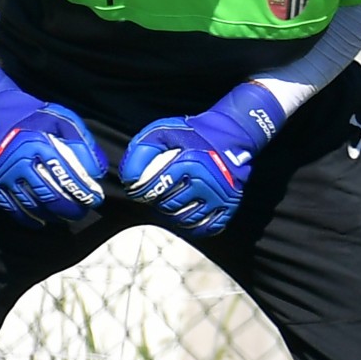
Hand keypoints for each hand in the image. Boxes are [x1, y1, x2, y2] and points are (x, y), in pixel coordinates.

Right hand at [0, 62, 106, 226]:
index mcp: (38, 144)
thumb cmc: (35, 117)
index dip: (83, 193)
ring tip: (65, 216)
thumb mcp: (63, 120)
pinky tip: (41, 221)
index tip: (95, 200)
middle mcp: (19, 161)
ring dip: (52, 215)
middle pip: (49, 196)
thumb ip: (83, 143)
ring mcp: (3, 174)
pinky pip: (10, 208)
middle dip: (70, 209)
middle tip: (81, 212)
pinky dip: (27, 218)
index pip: (66, 177)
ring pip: (32, 205)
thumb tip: (98, 171)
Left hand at [118, 82, 282, 237]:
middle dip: (158, 201)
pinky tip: (189, 212)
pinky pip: (207, 227)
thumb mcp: (161, 132)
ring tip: (174, 200)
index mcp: (187, 163)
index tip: (140, 189)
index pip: (151, 191)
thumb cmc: (193, 134)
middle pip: (168, 206)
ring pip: (186, 218)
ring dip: (175, 213)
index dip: (139, 192)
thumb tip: (129, 179)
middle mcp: (204, 182)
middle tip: (160, 192)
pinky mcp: (229, 205)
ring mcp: (218, 196)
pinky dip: (195, 225)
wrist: (230, 135)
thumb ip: (141, 152)